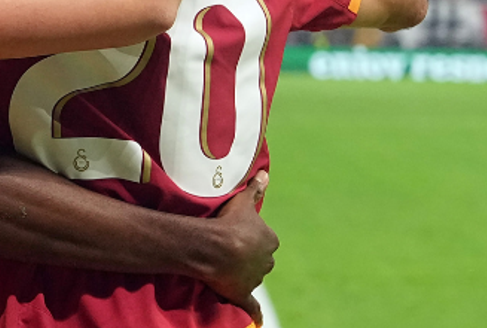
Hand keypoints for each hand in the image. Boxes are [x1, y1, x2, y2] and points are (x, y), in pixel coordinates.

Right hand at [202, 171, 277, 325]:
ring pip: (251, 276)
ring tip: (222, 266)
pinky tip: (259, 320)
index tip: (238, 234)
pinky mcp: (243, 293)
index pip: (265, 239)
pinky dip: (255, 313)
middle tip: (228, 249)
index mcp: (270, 240)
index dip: (251, 237)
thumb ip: (255, 188)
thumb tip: (266, 173)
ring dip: (241, 273)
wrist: (216, 248)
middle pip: (260, 259)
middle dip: (248, 256)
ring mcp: (255, 278)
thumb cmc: (229, 222)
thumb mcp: (243, 201)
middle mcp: (267, 261)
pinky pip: (252, 305)